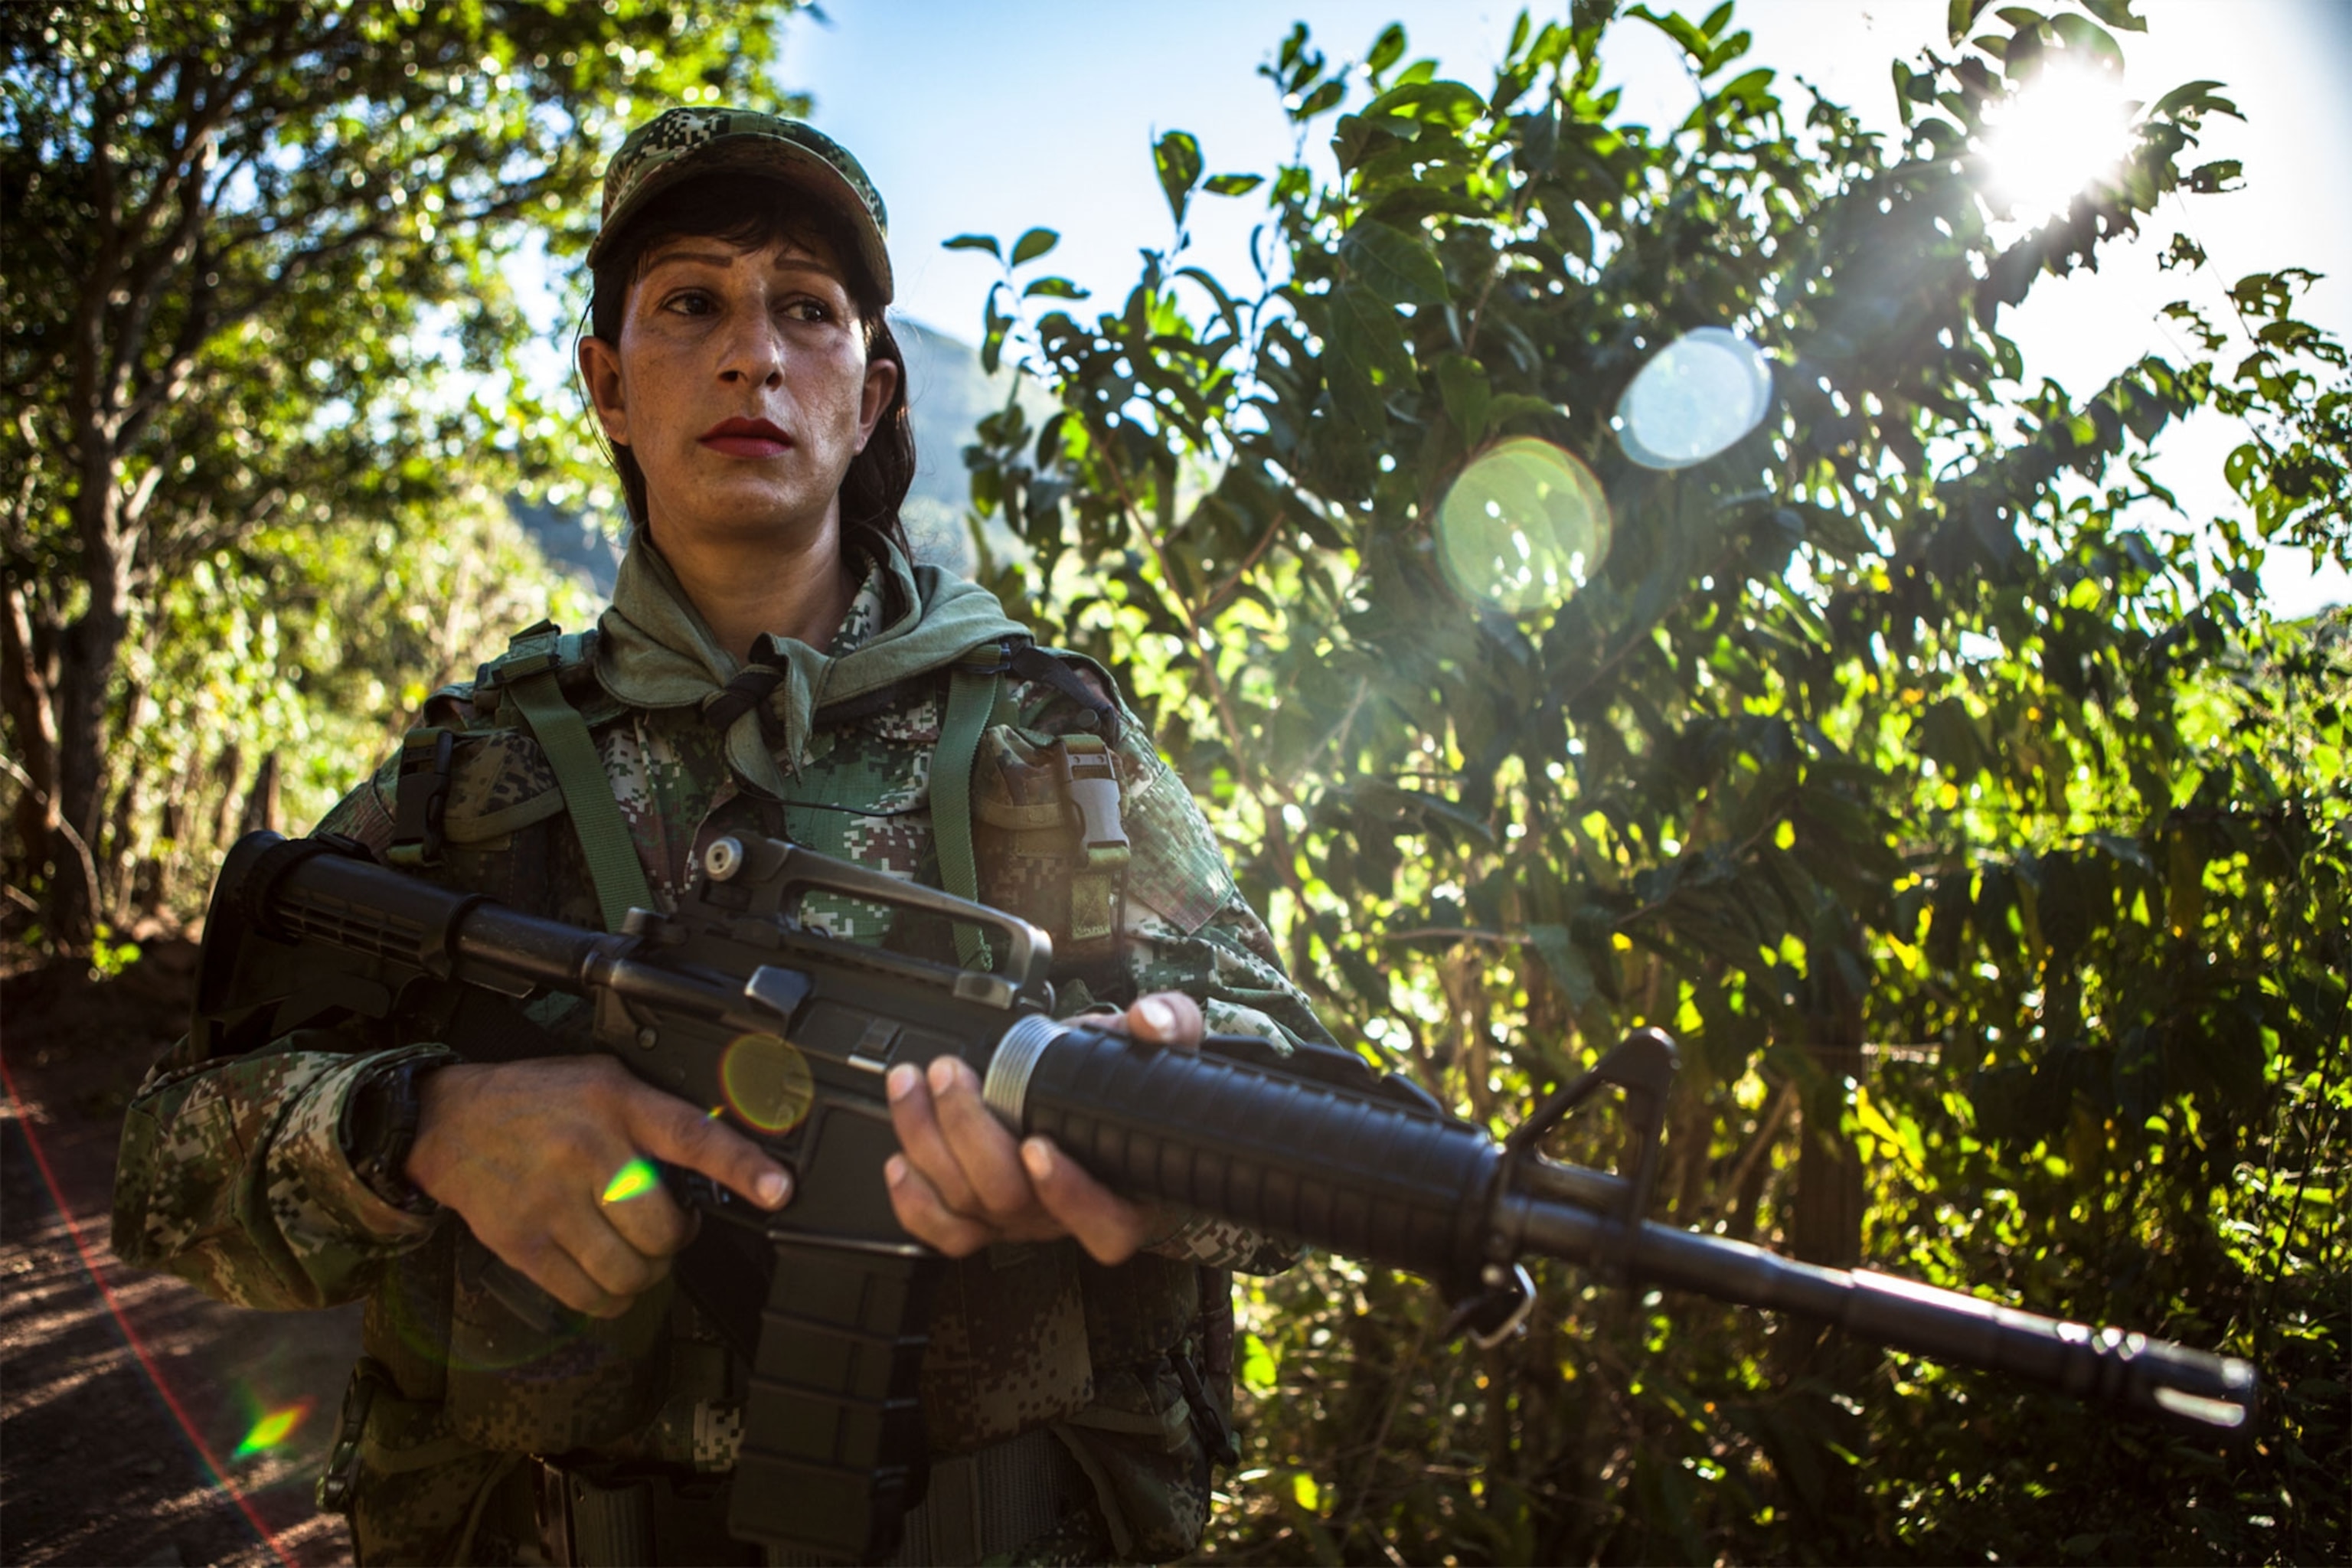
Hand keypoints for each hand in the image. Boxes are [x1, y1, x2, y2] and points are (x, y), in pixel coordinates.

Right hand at [405, 1055, 790, 1317]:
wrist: (447, 1122)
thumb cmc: (536, 1100)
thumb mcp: (603, 1081)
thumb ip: (655, 1114)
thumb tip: (714, 1160)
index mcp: (618, 1105)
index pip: (692, 1136)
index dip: (741, 1165)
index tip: (778, 1189)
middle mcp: (588, 1153)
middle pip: (662, 1228)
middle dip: (676, 1240)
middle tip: (668, 1227)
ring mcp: (553, 1203)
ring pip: (630, 1270)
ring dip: (645, 1273)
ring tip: (635, 1251)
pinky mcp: (523, 1244)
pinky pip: (588, 1295)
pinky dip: (610, 1297)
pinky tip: (606, 1274)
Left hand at [884, 990, 1203, 1264]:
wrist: (1105, 1110)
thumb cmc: (1138, 1097)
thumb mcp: (1167, 1051)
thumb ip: (1170, 1027)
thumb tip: (1151, 1021)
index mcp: (1126, 1196)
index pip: (1103, 1220)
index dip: (1067, 1192)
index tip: (1039, 1145)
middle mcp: (1066, 1218)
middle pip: (1011, 1199)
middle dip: (970, 1132)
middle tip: (951, 1073)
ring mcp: (1020, 1221)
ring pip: (968, 1206)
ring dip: (929, 1144)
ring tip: (914, 1084)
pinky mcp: (983, 1219)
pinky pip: (944, 1232)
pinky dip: (913, 1203)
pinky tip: (899, 1161)